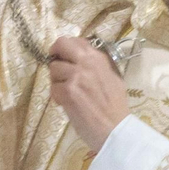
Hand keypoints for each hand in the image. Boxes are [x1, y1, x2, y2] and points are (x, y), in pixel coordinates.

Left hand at [48, 36, 130, 152]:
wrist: (115, 129)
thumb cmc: (115, 106)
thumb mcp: (112, 77)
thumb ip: (96, 65)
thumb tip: (79, 57)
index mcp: (99, 58)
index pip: (76, 41)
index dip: (66, 49)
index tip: (66, 58)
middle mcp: (88, 63)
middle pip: (61, 44)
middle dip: (54, 55)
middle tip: (56, 66)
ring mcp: (77, 76)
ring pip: (54, 69)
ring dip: (56, 81)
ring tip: (67, 92)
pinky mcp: (68, 92)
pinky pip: (53, 88)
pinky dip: (57, 97)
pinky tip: (67, 104)